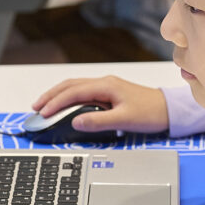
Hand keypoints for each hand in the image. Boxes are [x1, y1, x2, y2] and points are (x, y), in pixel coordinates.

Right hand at [31, 76, 169, 133]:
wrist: (169, 109)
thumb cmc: (151, 113)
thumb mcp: (124, 120)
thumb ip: (99, 121)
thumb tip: (76, 122)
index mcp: (106, 86)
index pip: (73, 92)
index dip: (55, 103)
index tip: (43, 113)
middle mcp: (104, 82)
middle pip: (70, 85)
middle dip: (50, 95)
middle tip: (35, 108)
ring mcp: (106, 86)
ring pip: (75, 86)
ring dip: (58, 94)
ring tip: (44, 105)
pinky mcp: (109, 92)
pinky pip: (83, 91)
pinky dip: (69, 96)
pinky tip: (65, 104)